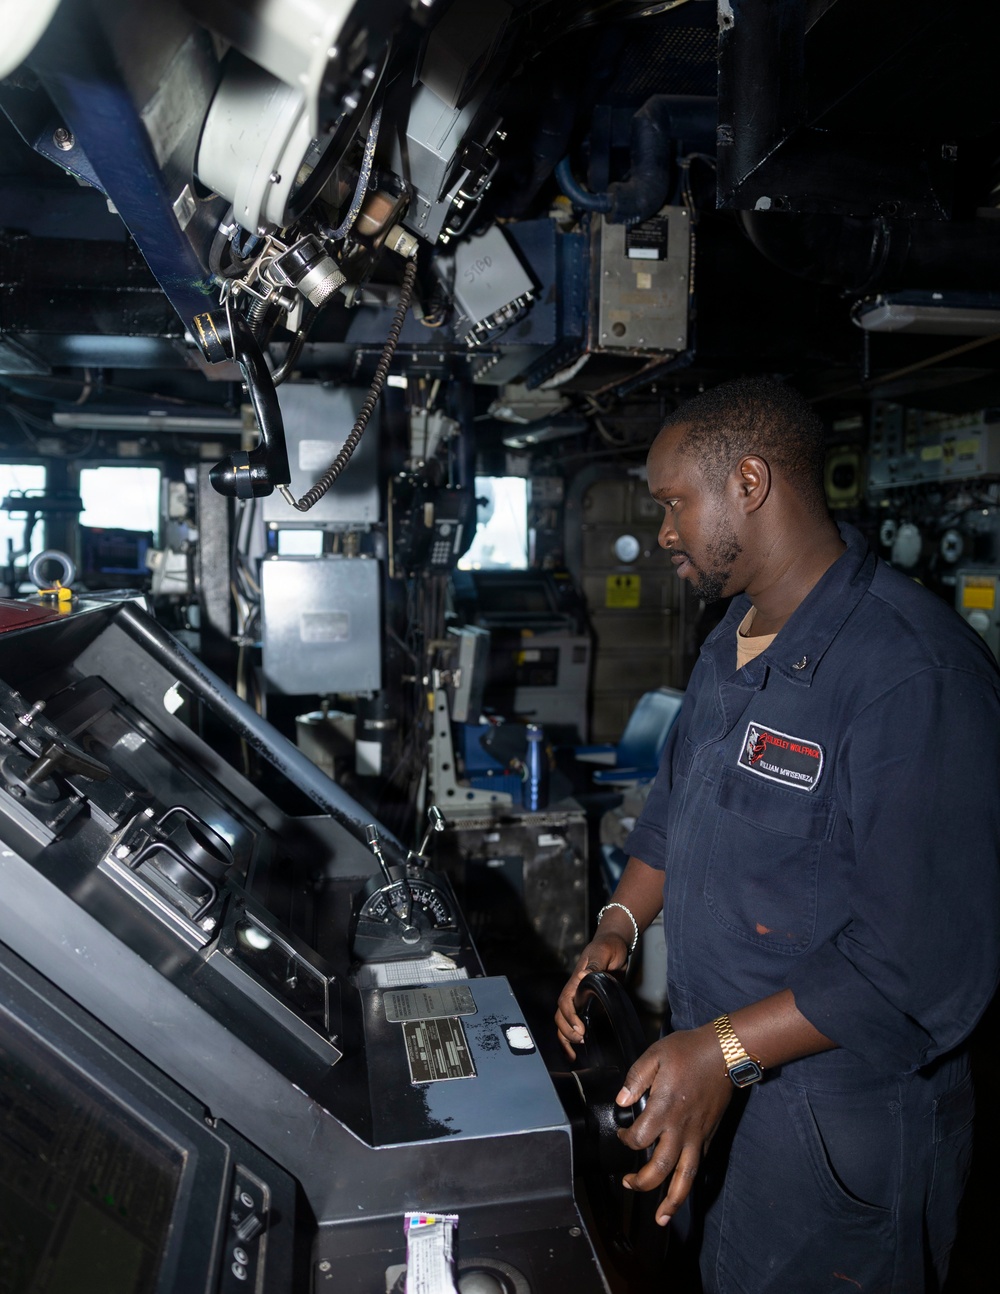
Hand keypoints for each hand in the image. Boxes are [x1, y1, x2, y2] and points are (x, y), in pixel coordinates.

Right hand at [554, 933, 630, 1058]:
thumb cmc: (608, 947)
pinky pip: (576, 1022)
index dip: (569, 1017)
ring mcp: (581, 999)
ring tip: (573, 1054)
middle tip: (580, 1042)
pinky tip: (577, 1049)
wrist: (615, 944)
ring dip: (565, 1038)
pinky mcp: (589, 1004)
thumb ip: (594, 965)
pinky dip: (572, 1037)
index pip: (565, 1002)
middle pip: (560, 1015)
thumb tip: (582, 976)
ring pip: (564, 1021)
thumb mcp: (603, 953)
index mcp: (576, 982)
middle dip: (566, 1031)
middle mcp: (575, 992)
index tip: (579, 1030)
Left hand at [616, 1026, 732, 1224]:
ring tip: (662, 1217)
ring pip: (685, 1177)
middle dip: (643, 1183)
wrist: (725, 1052)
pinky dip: (689, 1181)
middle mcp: (681, 1128)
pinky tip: (682, 1188)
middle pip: (661, 1168)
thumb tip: (621, 1102)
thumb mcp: (655, 1055)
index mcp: (664, 1108)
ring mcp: (698, 1134)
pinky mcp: (709, 1134)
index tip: (623, 1134)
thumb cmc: (689, 1051)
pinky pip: (699, 1164)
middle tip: (629, 1184)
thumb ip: (636, 1079)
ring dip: (673, 1200)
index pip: (639, 1139)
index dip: (625, 1141)